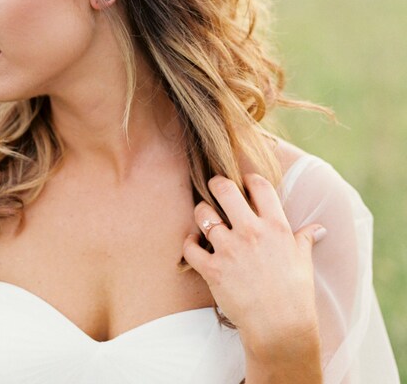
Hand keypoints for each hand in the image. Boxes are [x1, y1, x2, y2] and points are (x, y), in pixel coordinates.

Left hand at [182, 173, 325, 359]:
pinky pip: (190, 247)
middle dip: (216, 184)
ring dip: (201, 213)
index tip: (243, 182)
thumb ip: (305, 239)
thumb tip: (318, 228)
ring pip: (203, 214)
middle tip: (214, 187)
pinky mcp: (213, 269)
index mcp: (276, 226)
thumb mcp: (303, 261)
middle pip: (224, 189)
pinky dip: (189, 243)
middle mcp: (251, 232)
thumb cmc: (296, 295)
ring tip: (204, 217)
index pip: (259, 186)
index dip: (248, 179)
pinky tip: (194, 243)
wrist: (280, 328)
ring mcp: (230, 249)